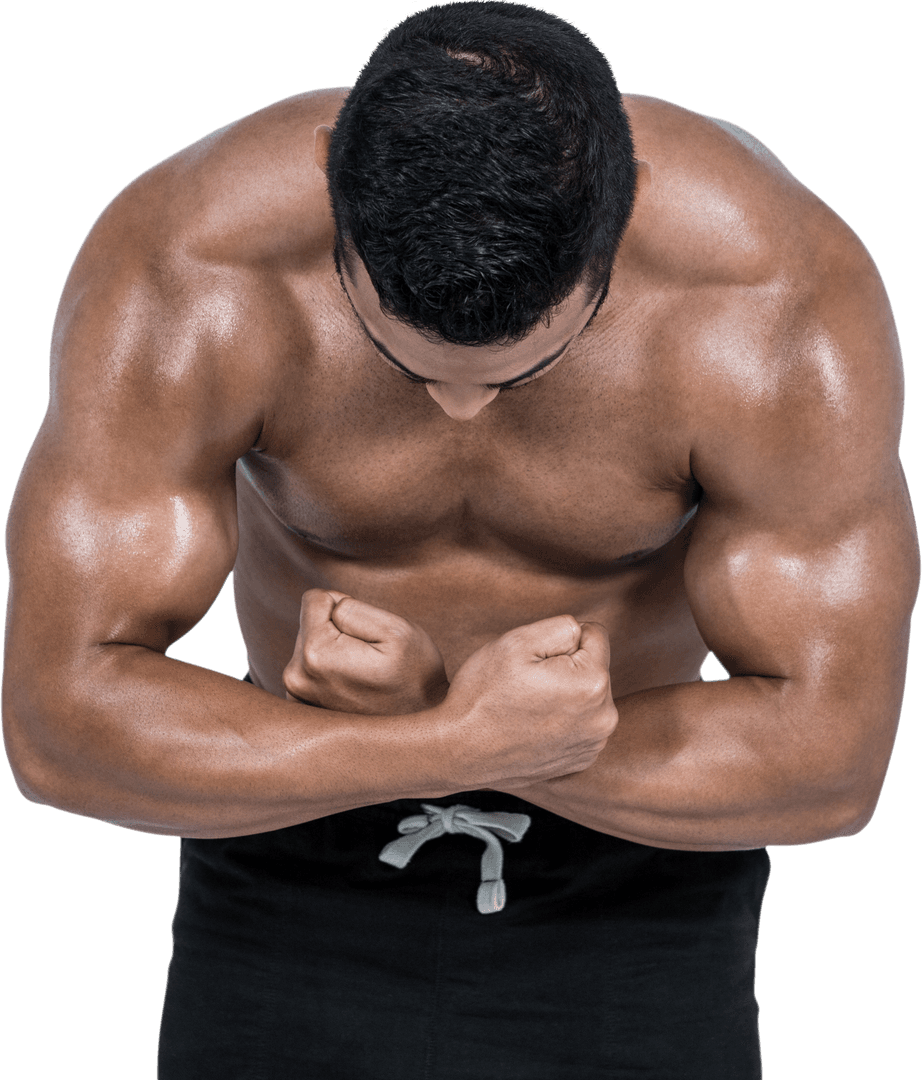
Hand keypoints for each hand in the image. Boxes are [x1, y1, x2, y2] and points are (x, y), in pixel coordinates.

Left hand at [283, 589, 449, 714]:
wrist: (422, 736)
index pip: (315, 598)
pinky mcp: (301, 708)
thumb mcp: (397, 630)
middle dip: (338, 631)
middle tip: (370, 658)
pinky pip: (312, 668)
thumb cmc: (416, 679)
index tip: (368, 635)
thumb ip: (350, 606)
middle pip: (310, 623)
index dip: (346, 605)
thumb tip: (325, 607)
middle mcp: (296, 678)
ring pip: (311, 646)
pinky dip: (331, 673)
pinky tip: (355, 692)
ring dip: (336, 652)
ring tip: (365, 676)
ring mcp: (296, 697)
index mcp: (315, 654)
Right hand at [439, 615, 617, 789]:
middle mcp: (604, 718)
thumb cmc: (483, 695)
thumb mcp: (517, 641)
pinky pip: (581, 722)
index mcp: (593, 684)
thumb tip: (584, 634)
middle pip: (593, 666)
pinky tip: (533, 726)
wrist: (459, 753)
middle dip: (566, 667)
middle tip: (527, 685)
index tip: (534, 661)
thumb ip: (563, 626)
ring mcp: (594, 743)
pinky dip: (562, 720)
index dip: (560, 640)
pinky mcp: (582, 759)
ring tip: (528, 706)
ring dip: (566, 693)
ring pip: (588, 695)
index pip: (594, 634)